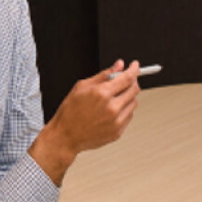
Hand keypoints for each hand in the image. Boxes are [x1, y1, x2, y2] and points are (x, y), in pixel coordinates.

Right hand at [30, 61, 139, 182]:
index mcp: (102, 94)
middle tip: (125, 80)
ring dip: (128, 96)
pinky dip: (124, 109)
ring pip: (134, 103)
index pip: (128, 77)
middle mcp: (112, 108)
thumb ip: (103, 75)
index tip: (135, 66)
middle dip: (132, 81)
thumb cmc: (70, 112)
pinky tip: (112, 109)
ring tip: (113, 97)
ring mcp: (116, 121)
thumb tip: (118, 65)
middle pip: (134, 89)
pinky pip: (129, 116)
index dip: (134, 69)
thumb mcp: (82, 87)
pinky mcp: (118, 132)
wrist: (66, 136)